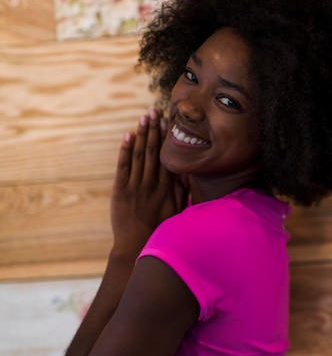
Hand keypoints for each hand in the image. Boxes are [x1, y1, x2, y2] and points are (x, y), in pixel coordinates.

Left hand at [111, 108, 188, 259]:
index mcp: (168, 188)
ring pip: (140, 154)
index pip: (168, 157)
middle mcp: (153, 184)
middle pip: (154, 151)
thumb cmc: (159, 228)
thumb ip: (183, 190)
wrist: (136, 245)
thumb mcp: (177, 211)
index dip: (168, 138)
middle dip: (155, 129)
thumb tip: (188, 171)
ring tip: (144, 117)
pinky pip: (124, 166)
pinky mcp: (120, 190)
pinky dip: (126, 150)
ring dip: (142, 134)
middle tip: (155, 110)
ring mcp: (136, 186)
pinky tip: (129, 135)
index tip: (170, 121)